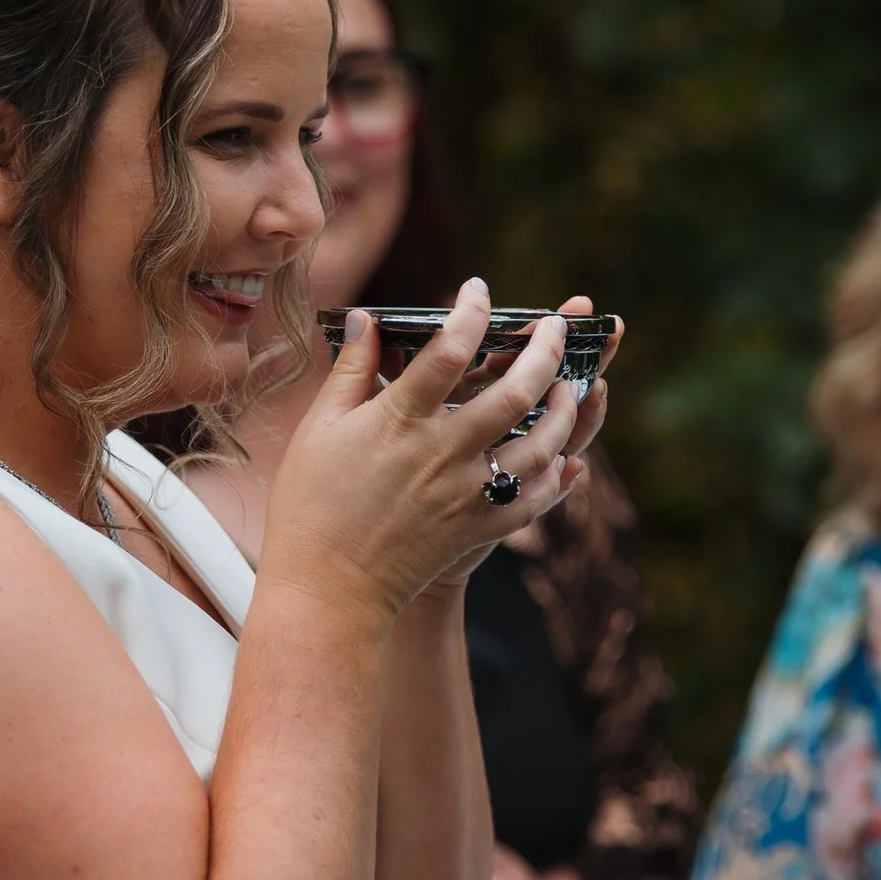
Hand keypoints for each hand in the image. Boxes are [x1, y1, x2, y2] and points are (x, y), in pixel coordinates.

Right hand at [260, 279, 602, 621]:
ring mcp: (466, 494)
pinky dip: (557, 477)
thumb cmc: (312, 505)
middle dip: (545, 350)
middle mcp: (442, 453)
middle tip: (555, 327)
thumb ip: (352, 369)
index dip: (471, 311)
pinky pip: (534, 499)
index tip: (478, 289)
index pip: (449, 349)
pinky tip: (564, 457)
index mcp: (399, 421)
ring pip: (540, 445)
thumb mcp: (321, 428)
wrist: (327, 590)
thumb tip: (370, 316)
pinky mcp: (478, 529)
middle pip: (515, 391)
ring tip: (569, 386)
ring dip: (564, 410)